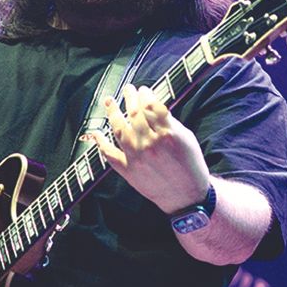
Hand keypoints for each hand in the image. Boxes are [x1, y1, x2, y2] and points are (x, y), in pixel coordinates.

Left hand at [88, 84, 210, 213]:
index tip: (143, 90)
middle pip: (134, 113)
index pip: (151, 105)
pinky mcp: (127, 170)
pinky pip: (109, 153)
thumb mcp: (186, 139)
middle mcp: (150, 143)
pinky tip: (96, 132)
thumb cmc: (190, 167)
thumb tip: (152, 107)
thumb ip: (169, 122)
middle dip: (130, 97)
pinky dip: (100, 142)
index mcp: (168, 134)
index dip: (145, 94)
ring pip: (118, 128)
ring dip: (112, 112)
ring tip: (110, 101)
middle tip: (128, 89)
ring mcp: (136, 157)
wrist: (186, 197)